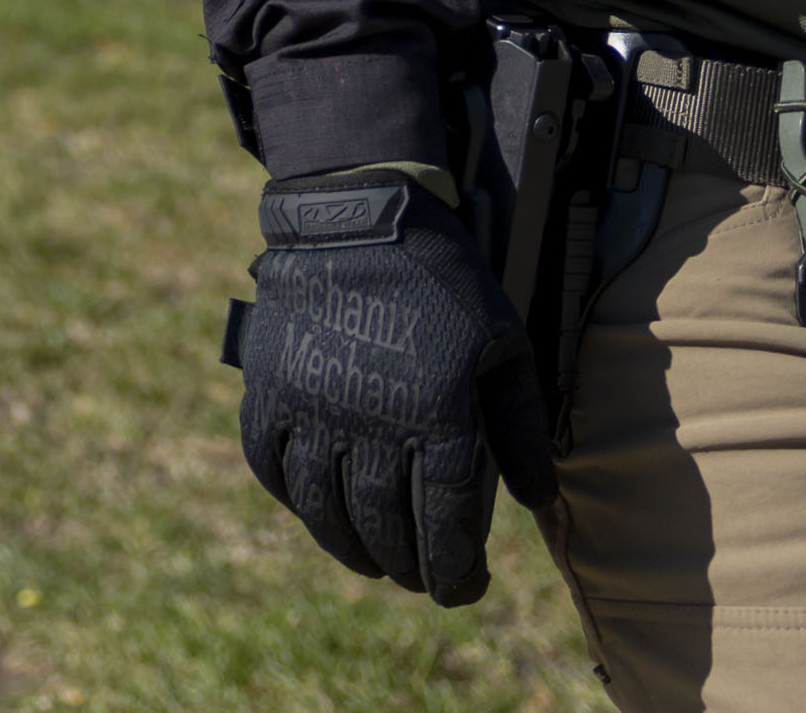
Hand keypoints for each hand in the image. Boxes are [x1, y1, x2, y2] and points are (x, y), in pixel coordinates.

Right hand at [235, 170, 549, 605]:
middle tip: (422, 580)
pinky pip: (270, 468)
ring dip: (351, 550)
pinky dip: (292, 500)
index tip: (466, 589)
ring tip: (372, 562)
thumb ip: (523, 430)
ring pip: (324, 513)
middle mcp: (373, 425)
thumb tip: (537, 502)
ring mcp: (312, 410)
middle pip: (386, 532)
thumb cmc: (443, 284)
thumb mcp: (504, 347)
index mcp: (440, 417)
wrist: (357, 216)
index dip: (458, 574)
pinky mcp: (268, 391)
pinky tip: (314, 508)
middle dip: (409, 571)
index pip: (448, 529)